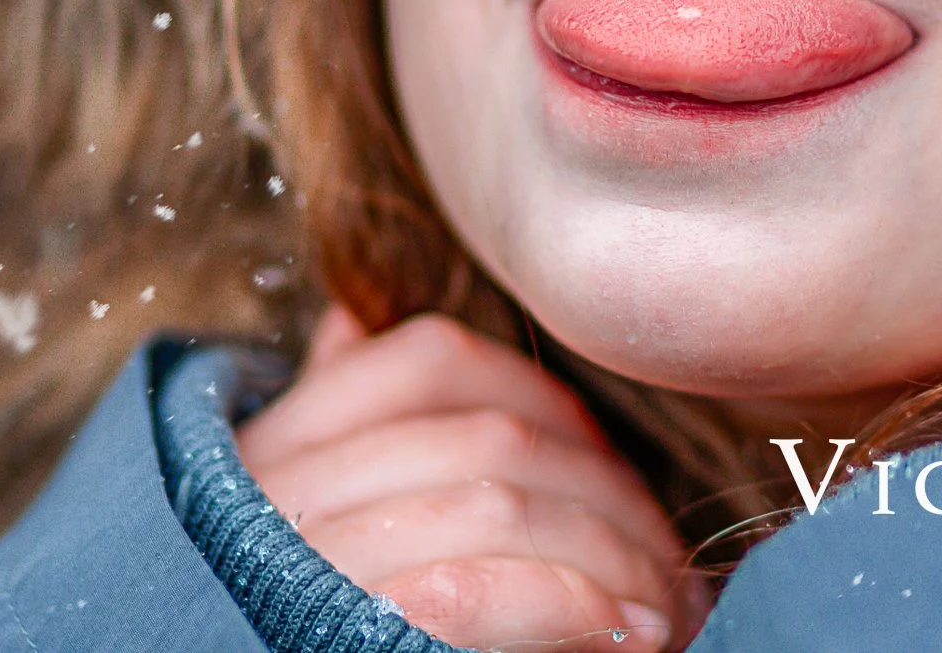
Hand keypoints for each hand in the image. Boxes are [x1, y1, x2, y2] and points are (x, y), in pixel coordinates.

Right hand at [236, 307, 709, 651]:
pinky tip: (625, 630)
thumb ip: (333, 421)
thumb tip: (346, 320)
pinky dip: (571, 605)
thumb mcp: (304, 510)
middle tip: (667, 549)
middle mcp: (280, 490)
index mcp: (274, 446)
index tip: (600, 455)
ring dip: (609, 553)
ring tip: (664, 598)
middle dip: (604, 491)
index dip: (539, 397)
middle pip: (489, 436)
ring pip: (497, 504)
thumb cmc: (311, 614)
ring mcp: (307, 560)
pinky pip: (474, 589)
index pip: (428, 360)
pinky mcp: (344, 630)